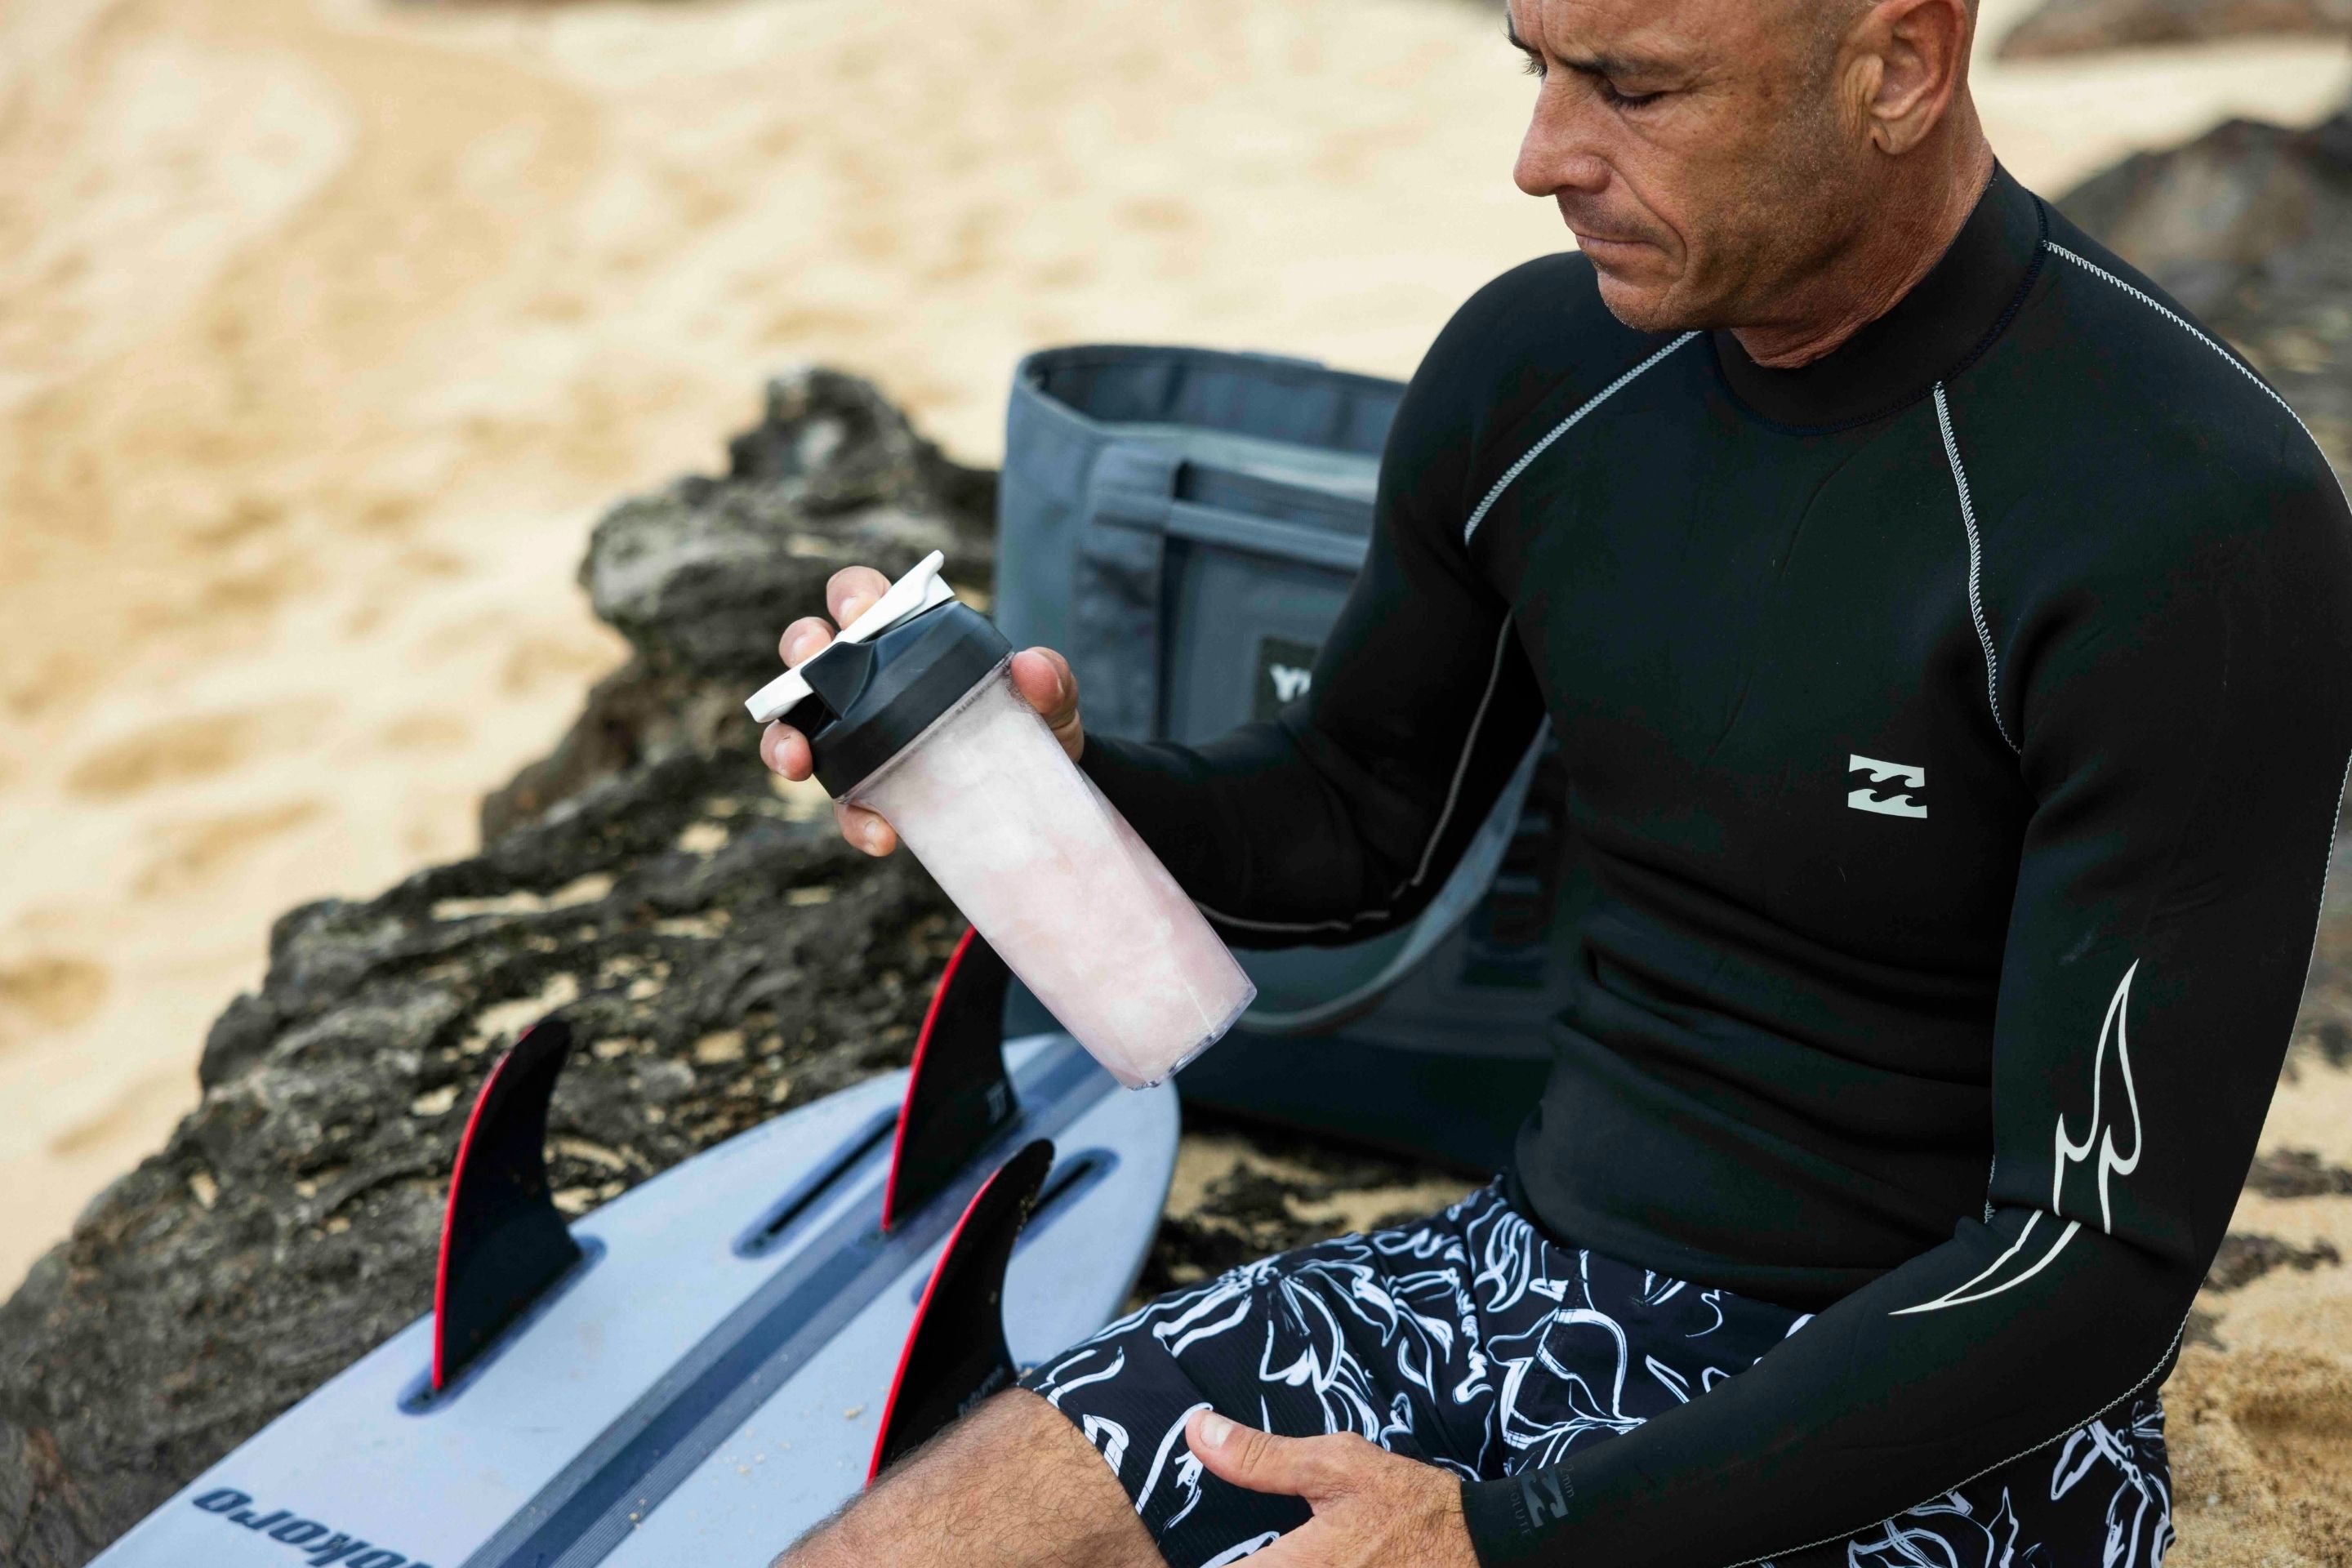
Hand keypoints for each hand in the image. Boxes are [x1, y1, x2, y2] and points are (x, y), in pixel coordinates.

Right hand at [758, 564, 1086, 856]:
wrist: (1042, 796)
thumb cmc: (1033, 722)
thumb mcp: (1052, 698)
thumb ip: (1051, 678)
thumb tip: (1031, 669)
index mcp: (904, 637)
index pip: (861, 596)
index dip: (851, 595)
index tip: (861, 613)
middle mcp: (867, 679)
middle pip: (808, 649)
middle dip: (800, 652)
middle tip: (814, 665)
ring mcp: (857, 735)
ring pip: (795, 724)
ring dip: (783, 738)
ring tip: (799, 761)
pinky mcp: (865, 789)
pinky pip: (843, 803)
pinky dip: (852, 819)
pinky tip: (880, 834)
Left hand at [1185, 1409, 1479, 1567]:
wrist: (1486, 1551)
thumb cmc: (1411, 1508)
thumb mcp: (1337, 1467)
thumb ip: (1261, 1458)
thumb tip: (1196, 1432)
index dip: (1176, 1563)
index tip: (1159, 1553)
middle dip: (1225, 1564)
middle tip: (1200, 1549)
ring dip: (1256, 1567)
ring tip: (1261, 1546)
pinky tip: (1288, 1559)